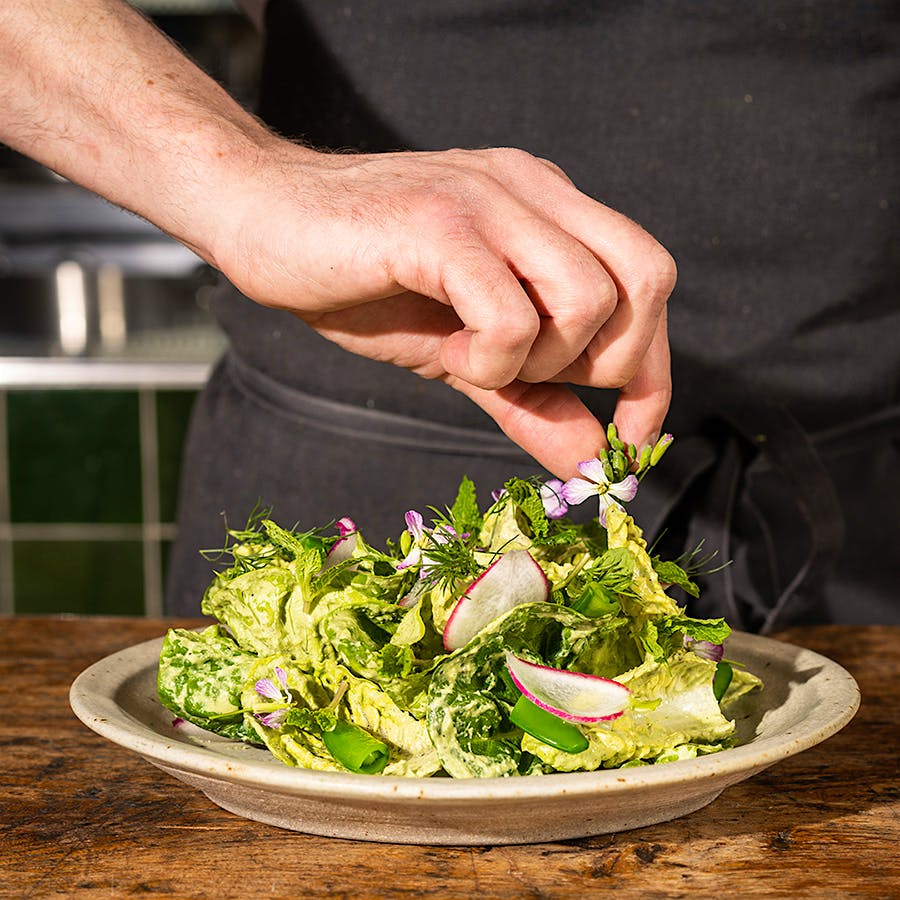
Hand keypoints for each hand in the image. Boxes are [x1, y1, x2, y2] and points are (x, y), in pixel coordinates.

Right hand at [0, 3, 672, 476]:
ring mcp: (489, 200)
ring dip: (540, 358)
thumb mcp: (465, 354)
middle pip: (647, 278)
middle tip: (540, 383)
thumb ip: (531, 398)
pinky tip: (447, 349)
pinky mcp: (439, 224)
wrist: (261, 221)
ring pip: (587, 297)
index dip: (656, 368)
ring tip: (475, 357)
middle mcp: (533, 191)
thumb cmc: (362, 282)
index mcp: (548, 208)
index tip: (631, 434)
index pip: (649, 280)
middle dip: (613, 361)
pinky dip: (491, 357)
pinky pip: (510, 313)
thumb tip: (589, 460)